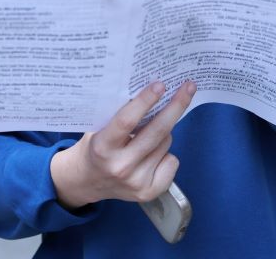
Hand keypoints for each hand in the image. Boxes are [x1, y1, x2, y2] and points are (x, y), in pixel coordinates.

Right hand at [50, 80, 196, 208]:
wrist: (87, 181)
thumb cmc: (96, 146)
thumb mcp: (98, 126)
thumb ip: (119, 113)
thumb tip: (149, 89)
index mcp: (103, 147)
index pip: (127, 121)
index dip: (145, 101)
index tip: (160, 84)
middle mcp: (120, 166)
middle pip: (156, 132)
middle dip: (175, 106)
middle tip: (188, 87)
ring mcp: (136, 181)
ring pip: (166, 143)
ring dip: (164, 131)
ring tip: (148, 133)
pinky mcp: (149, 192)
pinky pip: (172, 161)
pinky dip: (166, 153)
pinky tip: (151, 154)